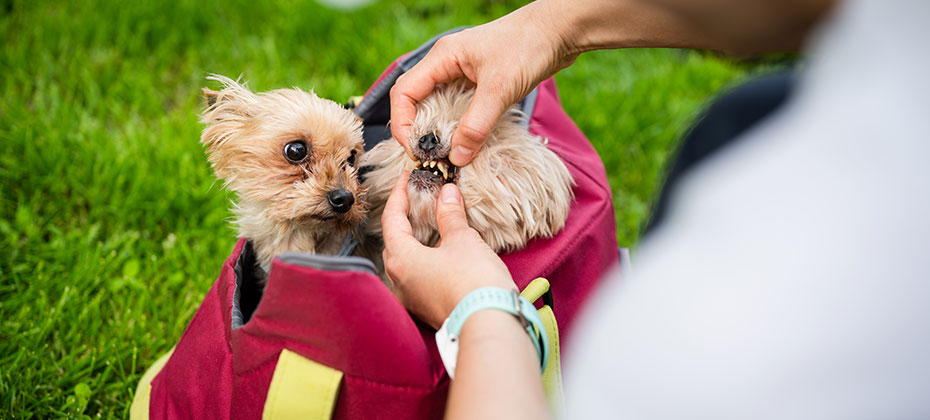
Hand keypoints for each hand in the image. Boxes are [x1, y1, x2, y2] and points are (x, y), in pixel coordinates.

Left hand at [381, 172, 514, 328]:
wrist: (490, 322)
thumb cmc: (473, 282)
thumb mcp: (462, 239)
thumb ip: (450, 215)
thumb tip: (446, 193)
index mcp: (400, 259)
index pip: (391, 219)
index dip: (399, 194)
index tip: (406, 178)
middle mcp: (399, 280)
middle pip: (395, 240)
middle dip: (406, 217)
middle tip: (418, 197)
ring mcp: (412, 297)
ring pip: (407, 259)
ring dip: (417, 238)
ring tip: (431, 221)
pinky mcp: (427, 306)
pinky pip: (419, 275)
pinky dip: (426, 257)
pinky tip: (441, 250)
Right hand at [389, 0, 579, 166]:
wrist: (559, 32)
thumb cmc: (527, 48)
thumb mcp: (499, 89)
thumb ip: (476, 125)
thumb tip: (456, 157)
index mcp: (442, 58)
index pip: (404, 93)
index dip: (403, 124)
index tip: (415, 150)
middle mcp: (446, 64)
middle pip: (416, 101)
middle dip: (417, 130)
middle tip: (429, 158)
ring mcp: (462, 73)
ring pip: (437, 106)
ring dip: (438, 130)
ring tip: (445, 155)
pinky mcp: (480, 83)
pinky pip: (458, 108)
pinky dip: (457, 127)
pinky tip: (466, 142)